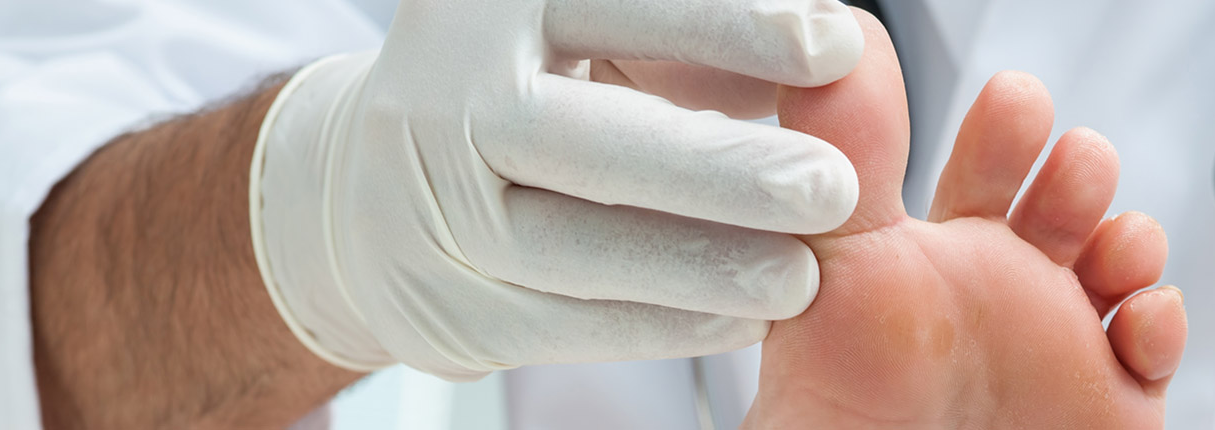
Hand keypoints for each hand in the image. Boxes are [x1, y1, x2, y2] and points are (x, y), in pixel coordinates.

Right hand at [251, 0, 866, 379]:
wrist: (376, 186)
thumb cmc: (541, 89)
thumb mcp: (605, 35)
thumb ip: (703, 39)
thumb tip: (839, 46)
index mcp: (501, 3)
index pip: (624, 9)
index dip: (731, 28)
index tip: (838, 51)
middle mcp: (448, 92)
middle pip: (589, 136)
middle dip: (718, 166)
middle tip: (830, 188)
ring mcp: (427, 203)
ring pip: (569, 245)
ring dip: (694, 266)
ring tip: (798, 279)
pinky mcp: (438, 300)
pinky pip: (557, 323)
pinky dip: (656, 326)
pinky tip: (739, 322)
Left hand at [745, 12, 1185, 427]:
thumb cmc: (846, 420)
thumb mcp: (835, 271)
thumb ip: (843, 160)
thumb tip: (840, 45)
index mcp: (934, 264)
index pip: (984, 171)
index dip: (1007, 131)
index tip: (1015, 103)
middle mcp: (1001, 303)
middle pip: (1070, 205)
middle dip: (1081, 174)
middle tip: (1068, 169)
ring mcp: (1060, 354)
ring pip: (1127, 266)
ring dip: (1133, 237)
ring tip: (1105, 245)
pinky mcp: (1108, 411)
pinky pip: (1158, 352)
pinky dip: (1161, 322)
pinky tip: (1132, 320)